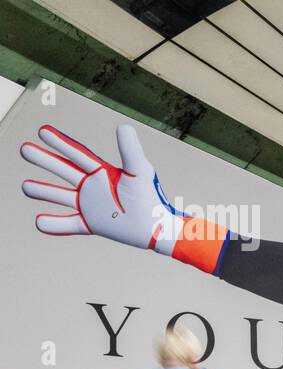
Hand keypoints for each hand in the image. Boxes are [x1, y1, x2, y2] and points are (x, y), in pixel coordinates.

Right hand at [20, 124, 229, 272]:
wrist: (158, 228)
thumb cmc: (152, 197)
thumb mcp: (140, 170)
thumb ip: (130, 150)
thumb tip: (123, 126)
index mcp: (102, 172)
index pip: (76, 154)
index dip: (60, 143)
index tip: (42, 130)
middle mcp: (93, 187)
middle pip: (63, 170)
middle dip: (44, 160)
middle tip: (24, 149)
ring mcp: (91, 205)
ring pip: (60, 196)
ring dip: (42, 191)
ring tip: (25, 186)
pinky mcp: (92, 223)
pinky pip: (68, 224)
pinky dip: (53, 225)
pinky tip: (38, 223)